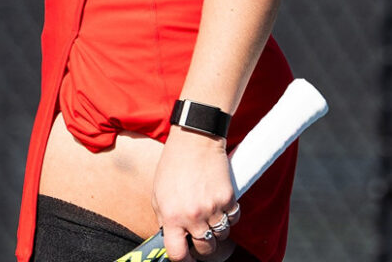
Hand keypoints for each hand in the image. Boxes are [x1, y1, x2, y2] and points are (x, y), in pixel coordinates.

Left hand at [152, 128, 238, 260]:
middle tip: (199, 234)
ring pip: (222, 235)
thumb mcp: (158, 194)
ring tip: (208, 212)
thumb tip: (172, 239)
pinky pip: (234, 219)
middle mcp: (192, 216)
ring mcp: (212, 208)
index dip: (183, 260)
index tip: (186, 258)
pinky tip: (219, 203)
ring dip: (217, 229)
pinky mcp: (229, 199)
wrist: (195, 141)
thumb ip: (164, 219)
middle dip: (204, 246)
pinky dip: (229, 216)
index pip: (178, 253)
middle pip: (206, 249)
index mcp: (171, 216)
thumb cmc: (173, 166)